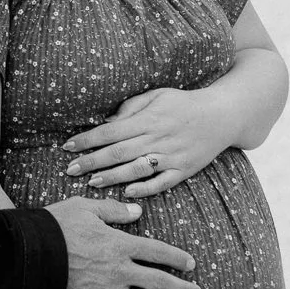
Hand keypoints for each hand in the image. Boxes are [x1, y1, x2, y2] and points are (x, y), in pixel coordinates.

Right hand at [44, 195, 199, 288]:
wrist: (30, 254)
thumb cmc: (57, 225)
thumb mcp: (85, 207)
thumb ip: (114, 210)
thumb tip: (138, 212)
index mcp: (120, 244)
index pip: (157, 251)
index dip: (177, 257)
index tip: (191, 264)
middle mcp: (119, 270)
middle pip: (159, 282)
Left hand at [62, 88, 225, 196]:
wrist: (222, 115)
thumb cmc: (184, 103)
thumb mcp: (156, 95)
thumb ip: (131, 107)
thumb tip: (106, 121)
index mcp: (147, 119)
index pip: (109, 131)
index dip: (86, 140)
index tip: (68, 147)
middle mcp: (157, 138)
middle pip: (117, 153)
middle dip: (90, 162)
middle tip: (69, 169)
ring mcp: (171, 156)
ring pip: (136, 170)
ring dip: (111, 177)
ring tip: (91, 182)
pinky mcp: (184, 170)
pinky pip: (162, 183)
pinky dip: (144, 189)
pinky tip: (127, 193)